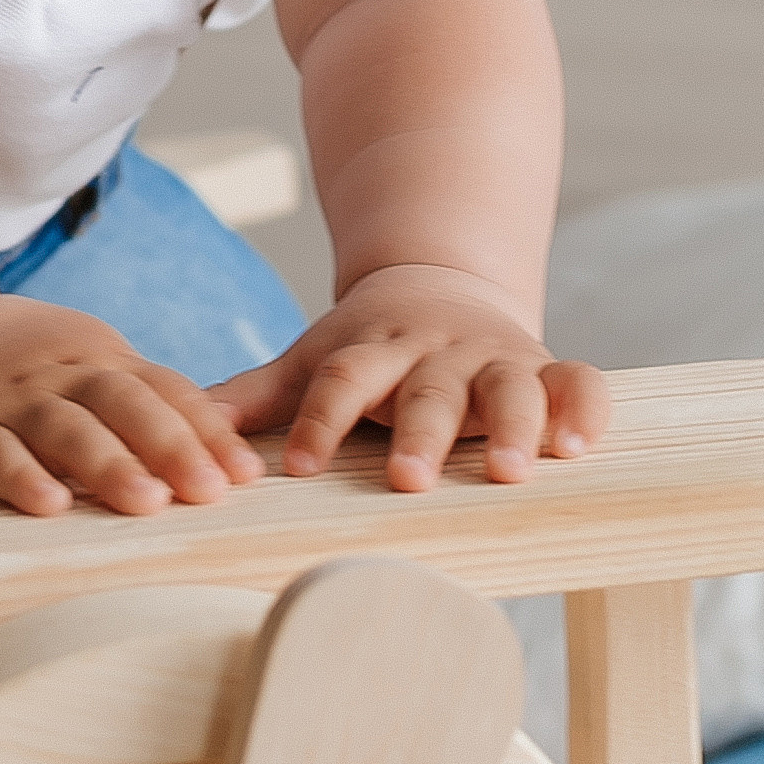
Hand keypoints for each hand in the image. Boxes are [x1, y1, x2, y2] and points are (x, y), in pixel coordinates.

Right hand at [0, 296, 266, 517]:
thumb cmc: (25, 367)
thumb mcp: (88, 367)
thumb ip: (146, 404)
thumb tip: (227, 456)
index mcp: (99, 358)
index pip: (163, 388)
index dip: (207, 430)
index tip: (247, 474)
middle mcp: (58, 374)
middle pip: (122, 402)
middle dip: (170, 446)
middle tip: (209, 491)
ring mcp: (6, 400)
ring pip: (62, 427)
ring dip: (107, 463)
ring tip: (146, 502)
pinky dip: (19, 477)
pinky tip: (48, 506)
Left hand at [216, 267, 609, 491]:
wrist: (441, 286)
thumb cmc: (368, 348)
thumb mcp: (313, 360)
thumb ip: (254, 397)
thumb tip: (181, 431)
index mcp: (373, 351)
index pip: (342, 381)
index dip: (320, 420)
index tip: (297, 464)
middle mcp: (437, 352)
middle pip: (427, 391)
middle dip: (420, 432)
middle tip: (408, 478)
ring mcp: (496, 359)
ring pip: (509, 386)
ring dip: (510, 425)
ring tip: (508, 471)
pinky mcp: (547, 369)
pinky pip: (578, 384)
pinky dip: (582, 411)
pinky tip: (579, 448)